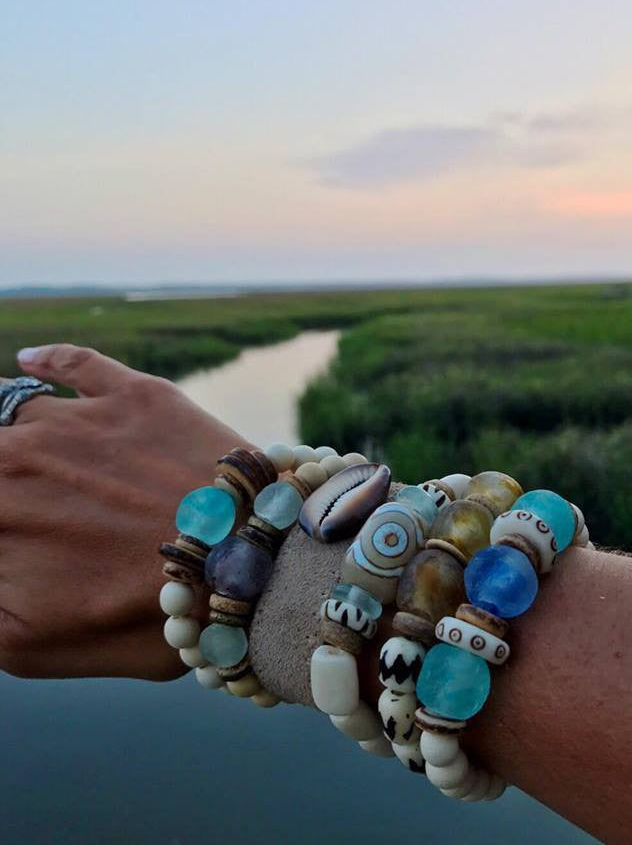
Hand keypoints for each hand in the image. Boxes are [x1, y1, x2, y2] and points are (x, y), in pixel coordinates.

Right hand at [0, 344, 251, 679]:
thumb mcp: (27, 643)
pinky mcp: (133, 394)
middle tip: (23, 496)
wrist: (238, 567)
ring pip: (15, 406)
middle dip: (4, 478)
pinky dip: (45, 359)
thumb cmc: (135, 616)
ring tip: (28, 451)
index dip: (1, 519)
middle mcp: (19, 452)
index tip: (11, 528)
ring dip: (11, 425)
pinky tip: (30, 359)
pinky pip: (73, 362)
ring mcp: (76, 418)